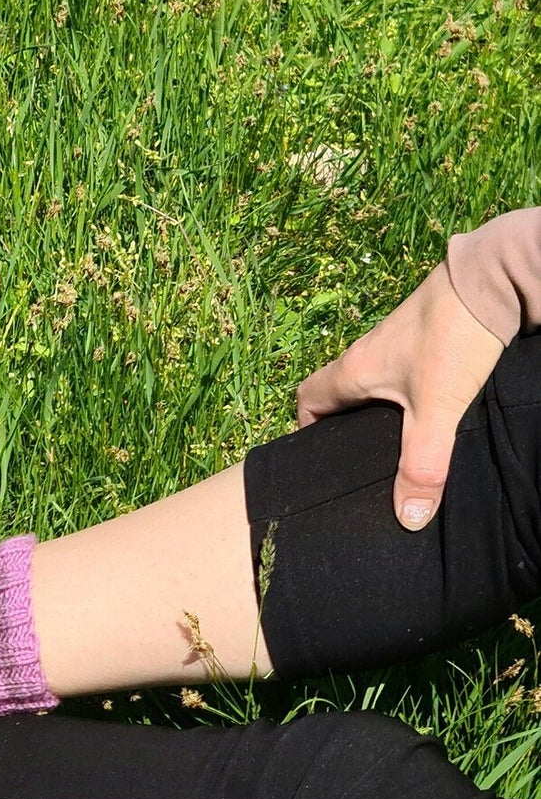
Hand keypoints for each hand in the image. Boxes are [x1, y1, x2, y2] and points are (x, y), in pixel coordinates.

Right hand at [295, 263, 505, 529]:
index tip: (319, 456)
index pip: (306, 400)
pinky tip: (431, 410)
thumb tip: (408, 519)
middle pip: (338, 395)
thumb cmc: (453, 338)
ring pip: (372, 384)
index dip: (306, 429)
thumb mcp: (438, 410)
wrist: (493, 278)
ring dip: (377, 410)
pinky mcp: (426, 337)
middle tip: (361, 458)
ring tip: (397, 441)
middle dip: (343, 427)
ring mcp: (396, 344)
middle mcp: (366, 355)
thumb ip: (423, 465)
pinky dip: (405, 394)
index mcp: (352, 372)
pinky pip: (400, 372)